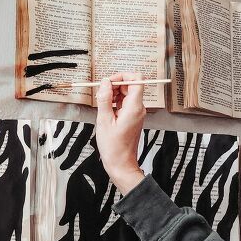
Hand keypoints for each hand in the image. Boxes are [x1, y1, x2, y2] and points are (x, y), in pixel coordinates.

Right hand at [95, 72, 145, 194]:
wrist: (121, 163)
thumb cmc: (113, 147)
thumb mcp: (104, 120)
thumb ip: (104, 99)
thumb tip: (105, 83)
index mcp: (134, 107)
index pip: (136, 79)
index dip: (122, 76)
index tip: (109, 82)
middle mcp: (138, 108)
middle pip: (130, 85)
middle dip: (115, 86)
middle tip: (101, 94)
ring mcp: (136, 113)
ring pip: (127, 94)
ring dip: (113, 94)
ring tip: (102, 105)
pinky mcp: (132, 117)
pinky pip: (125, 103)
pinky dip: (115, 103)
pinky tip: (106, 111)